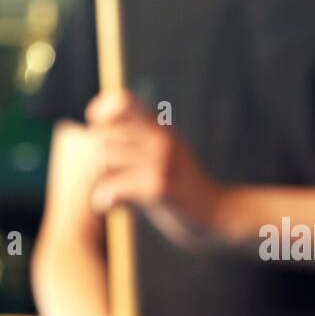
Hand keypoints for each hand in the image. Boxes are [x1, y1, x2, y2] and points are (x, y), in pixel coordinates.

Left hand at [86, 91, 225, 251]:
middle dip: (94, 161)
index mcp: (161, 129)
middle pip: (102, 136)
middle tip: (105, 180)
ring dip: (98, 181)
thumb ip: (140, 144)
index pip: (123, 101)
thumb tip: (95, 137)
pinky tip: (112, 207)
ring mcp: (160, 162)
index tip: (98, 136)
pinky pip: (112, 187)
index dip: (101, 114)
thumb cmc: (184, 191)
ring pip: (103, 158)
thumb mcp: (166, 157)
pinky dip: (104, 200)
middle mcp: (160, 139)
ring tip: (108, 195)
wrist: (220, 214)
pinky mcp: (157, 187)